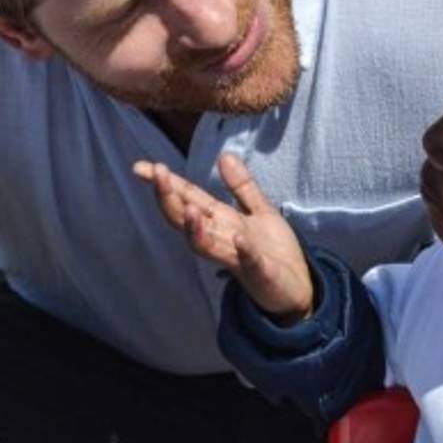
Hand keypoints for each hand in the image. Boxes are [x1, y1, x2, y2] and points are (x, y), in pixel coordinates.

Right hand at [133, 154, 312, 321]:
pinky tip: (239, 238)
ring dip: (196, 229)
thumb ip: (241, 186)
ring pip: (207, 245)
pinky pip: (249, 262)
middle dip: (170, 198)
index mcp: (221, 221)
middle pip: (187, 219)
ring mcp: (238, 258)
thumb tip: (224, 155)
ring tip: (189, 208)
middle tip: (158, 174)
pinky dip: (244, 252)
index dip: (167, 183)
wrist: (300, 287)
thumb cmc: (275, 250)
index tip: (142, 167)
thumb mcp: (259, 210)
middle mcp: (222, 239)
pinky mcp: (260, 273)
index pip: (188, 198)